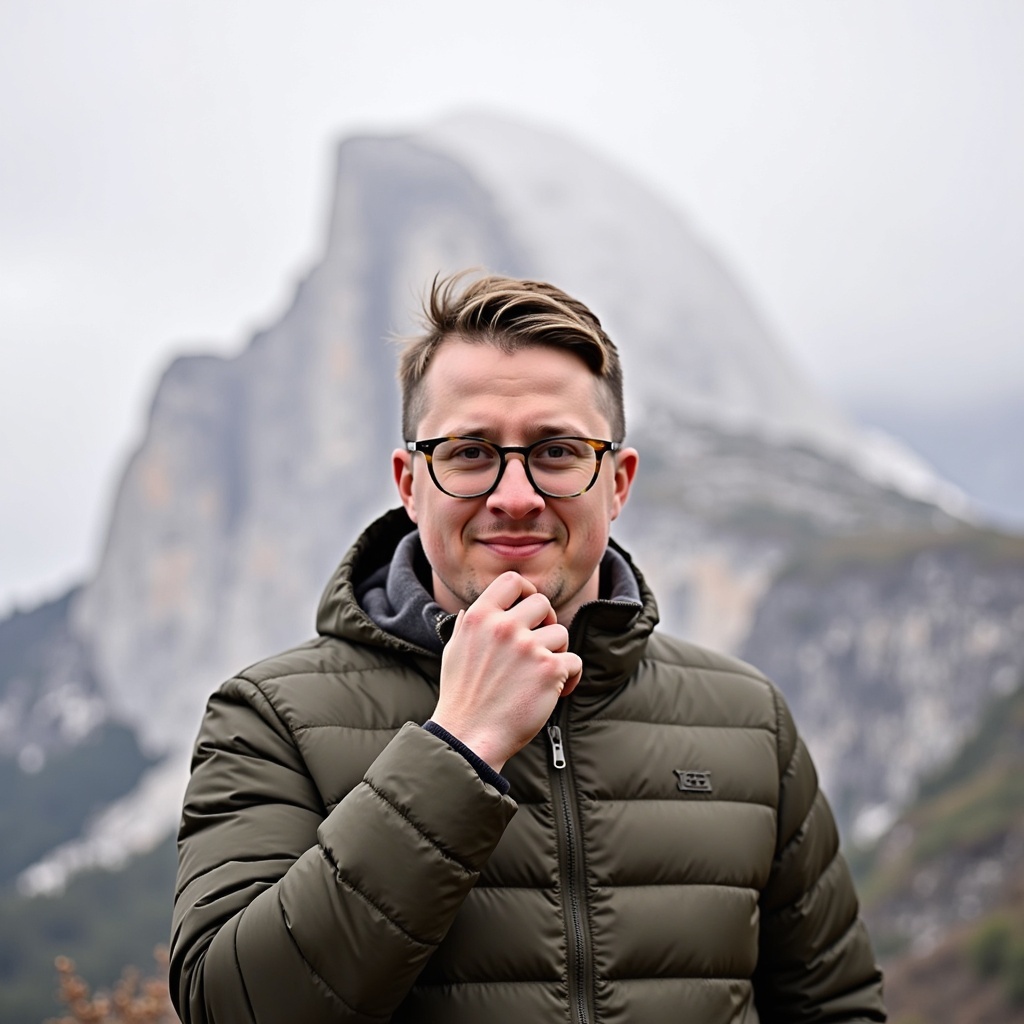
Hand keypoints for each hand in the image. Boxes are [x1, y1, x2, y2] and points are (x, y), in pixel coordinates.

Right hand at [431, 572, 582, 771]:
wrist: (469, 738)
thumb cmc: (461, 698)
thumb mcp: (454, 652)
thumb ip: (467, 627)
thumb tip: (472, 610)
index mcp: (479, 617)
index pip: (512, 580)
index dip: (526, 590)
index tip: (530, 609)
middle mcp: (504, 627)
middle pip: (542, 603)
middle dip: (545, 623)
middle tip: (540, 646)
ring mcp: (528, 647)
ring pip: (561, 633)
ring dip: (556, 654)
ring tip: (541, 676)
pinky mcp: (549, 670)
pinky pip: (575, 661)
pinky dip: (570, 677)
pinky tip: (556, 691)